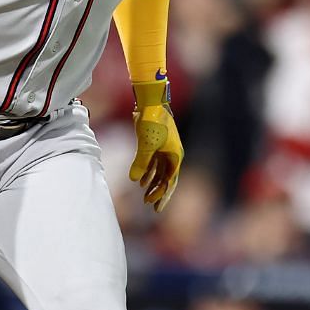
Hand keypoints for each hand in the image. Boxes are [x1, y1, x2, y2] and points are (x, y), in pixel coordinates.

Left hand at [129, 79, 183, 211]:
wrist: (151, 102)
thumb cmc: (153, 122)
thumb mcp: (147, 145)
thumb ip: (141, 163)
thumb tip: (134, 180)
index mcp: (175, 156)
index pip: (170, 181)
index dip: (163, 195)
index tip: (156, 207)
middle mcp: (172, 155)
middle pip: (167, 178)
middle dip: (159, 192)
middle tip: (151, 206)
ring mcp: (164, 150)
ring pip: (160, 172)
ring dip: (152, 183)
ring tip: (144, 195)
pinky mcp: (156, 145)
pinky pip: (153, 163)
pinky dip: (148, 172)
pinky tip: (140, 180)